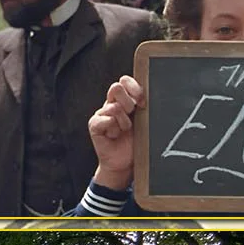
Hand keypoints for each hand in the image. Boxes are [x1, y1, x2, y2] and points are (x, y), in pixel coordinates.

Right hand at [87, 74, 141, 190]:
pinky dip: (112, 129)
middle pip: (116, 88)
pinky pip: (104, 120)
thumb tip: (148, 94)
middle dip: (129, 104)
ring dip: (123, 122)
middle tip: (132, 117)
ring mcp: (101, 114)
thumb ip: (142, 105)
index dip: (134, 88)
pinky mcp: (94, 125)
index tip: (143, 103)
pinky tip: (113, 136)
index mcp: (124, 99)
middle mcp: (111, 104)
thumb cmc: (136, 142)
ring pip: (114, 107)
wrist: (124, 164)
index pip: (125, 80)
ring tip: (123, 132)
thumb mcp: (143, 120)